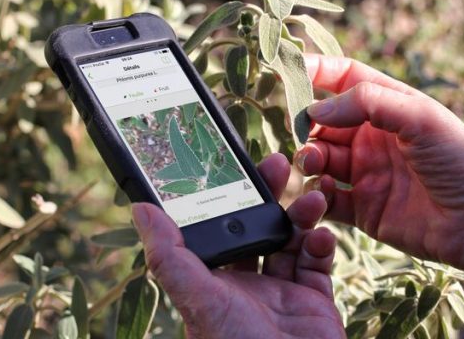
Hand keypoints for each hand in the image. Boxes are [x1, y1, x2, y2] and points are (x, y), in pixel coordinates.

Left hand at [132, 153, 343, 338]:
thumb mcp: (198, 299)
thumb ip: (170, 256)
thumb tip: (140, 209)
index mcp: (215, 280)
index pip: (220, 226)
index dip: (228, 195)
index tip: (236, 163)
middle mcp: (248, 283)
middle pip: (259, 225)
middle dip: (270, 193)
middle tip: (279, 162)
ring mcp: (282, 291)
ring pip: (293, 237)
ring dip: (302, 214)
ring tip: (313, 197)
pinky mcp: (313, 300)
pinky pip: (318, 262)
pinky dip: (322, 244)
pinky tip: (321, 236)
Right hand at [299, 55, 463, 293]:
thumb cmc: (462, 162)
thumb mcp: (421, 118)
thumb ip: (368, 103)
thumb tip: (317, 109)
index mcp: (390, 106)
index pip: (345, 79)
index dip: (317, 72)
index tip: (288, 72)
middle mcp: (374, 137)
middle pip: (324, 121)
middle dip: (306, 123)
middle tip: (299, 131)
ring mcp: (366, 173)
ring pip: (320, 157)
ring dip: (309, 156)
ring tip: (313, 161)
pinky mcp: (363, 209)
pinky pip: (327, 197)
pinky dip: (317, 193)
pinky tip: (323, 190)